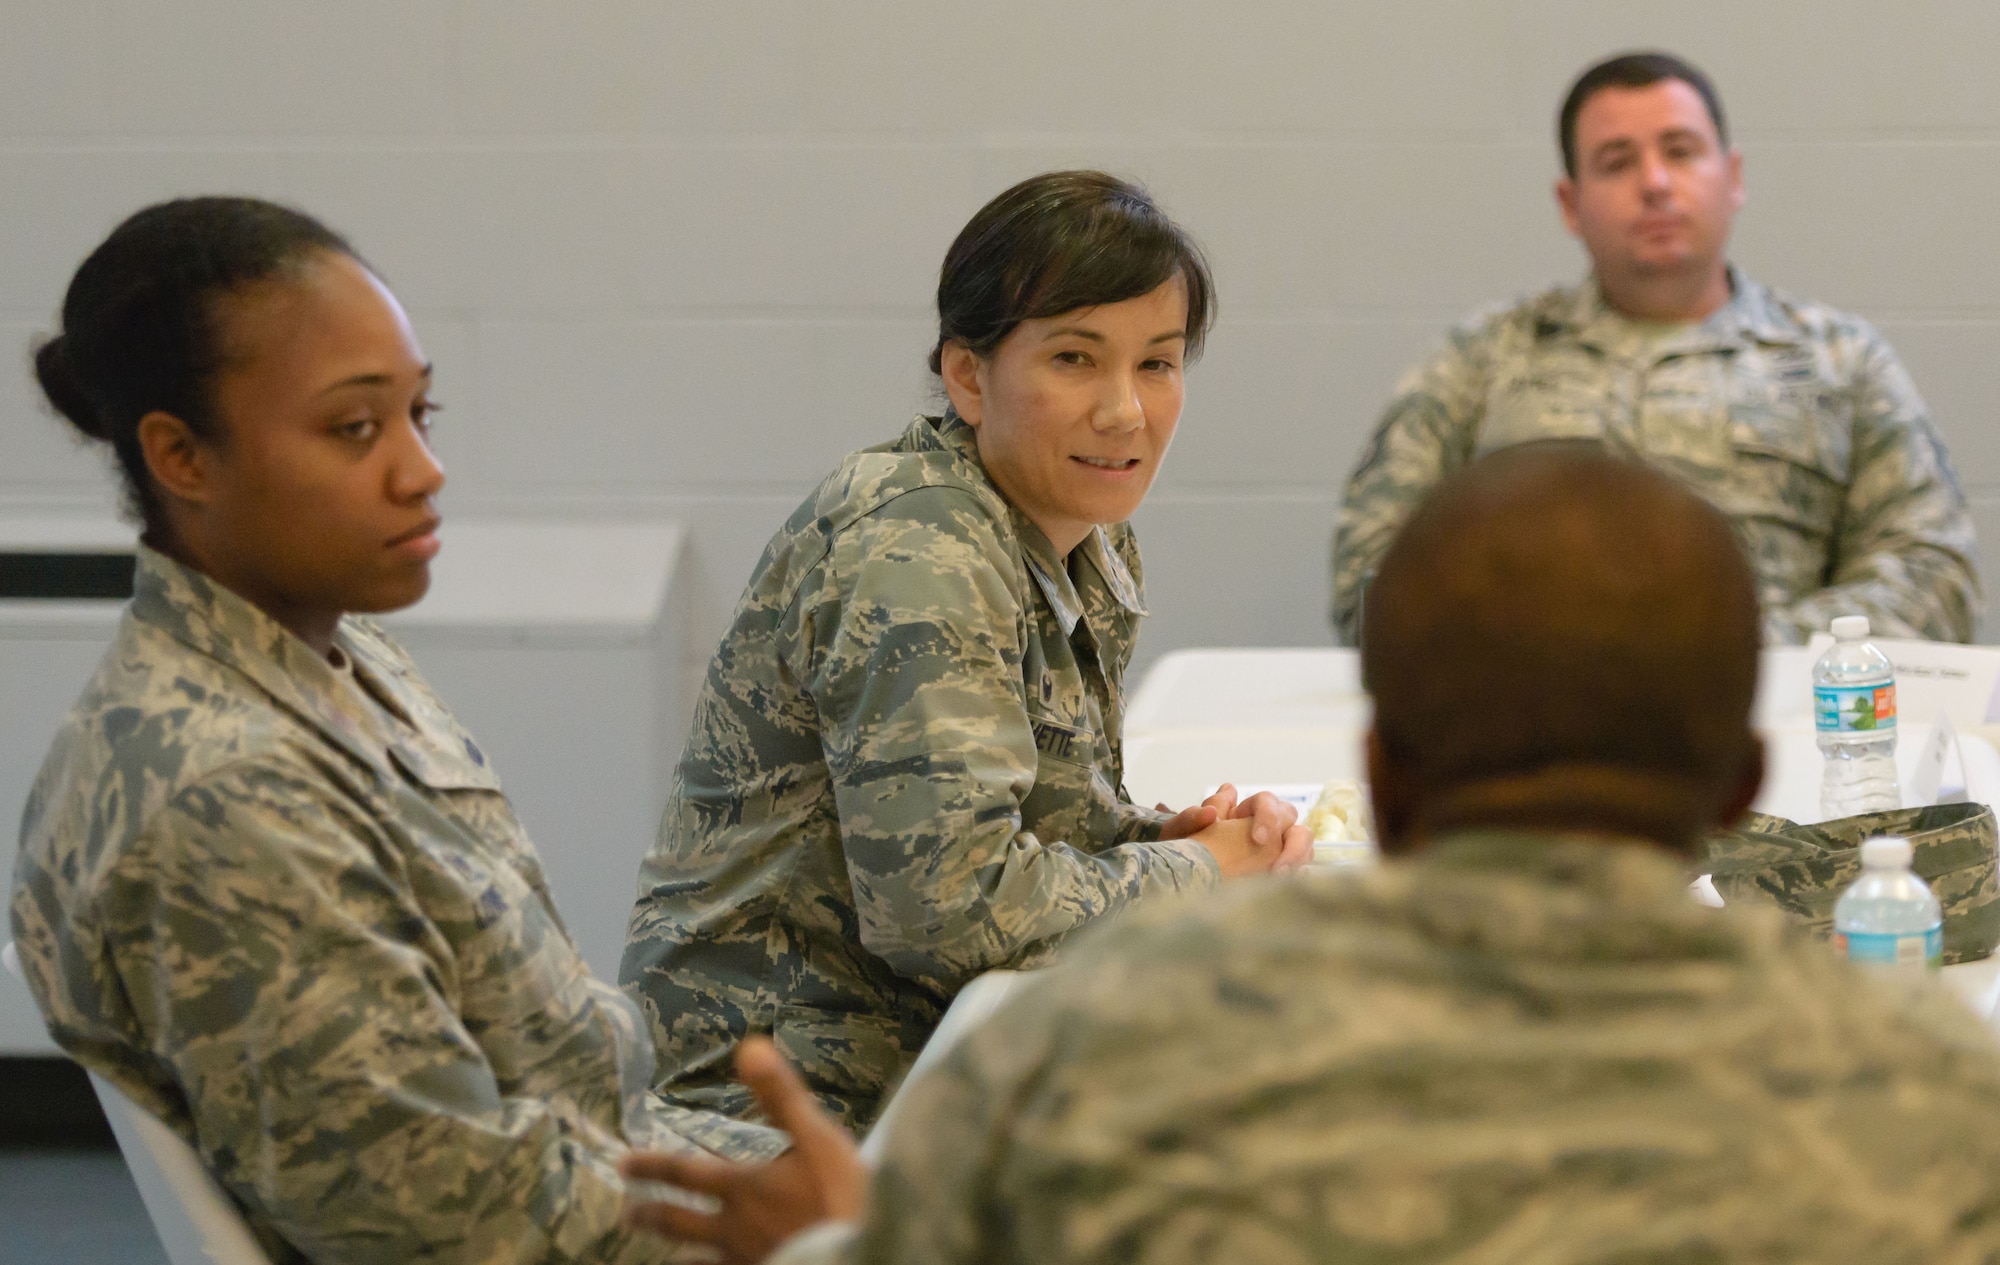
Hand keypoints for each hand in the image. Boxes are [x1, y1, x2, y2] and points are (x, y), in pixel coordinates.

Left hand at [622, 1037, 866, 1263]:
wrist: (861, 1254)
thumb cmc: (839, 1197)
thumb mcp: (817, 1138)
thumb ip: (781, 1096)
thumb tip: (749, 1047)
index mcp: (743, 1188)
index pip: (687, 1173)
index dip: (653, 1166)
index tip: (623, 1164)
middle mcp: (733, 1227)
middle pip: (680, 1222)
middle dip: (652, 1215)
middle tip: (626, 1214)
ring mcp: (745, 1260)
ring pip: (698, 1262)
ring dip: (677, 1256)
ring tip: (665, 1260)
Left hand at [1161, 784, 1313, 875]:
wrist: (1182, 880)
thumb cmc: (1183, 850)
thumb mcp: (1179, 834)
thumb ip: (1191, 818)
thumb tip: (1211, 812)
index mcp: (1245, 811)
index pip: (1268, 802)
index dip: (1268, 817)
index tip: (1256, 840)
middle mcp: (1266, 826)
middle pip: (1293, 822)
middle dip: (1291, 844)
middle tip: (1276, 869)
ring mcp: (1277, 849)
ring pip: (1303, 846)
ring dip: (1296, 861)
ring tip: (1279, 883)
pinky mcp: (1279, 872)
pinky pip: (1300, 872)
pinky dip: (1296, 879)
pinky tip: (1283, 891)